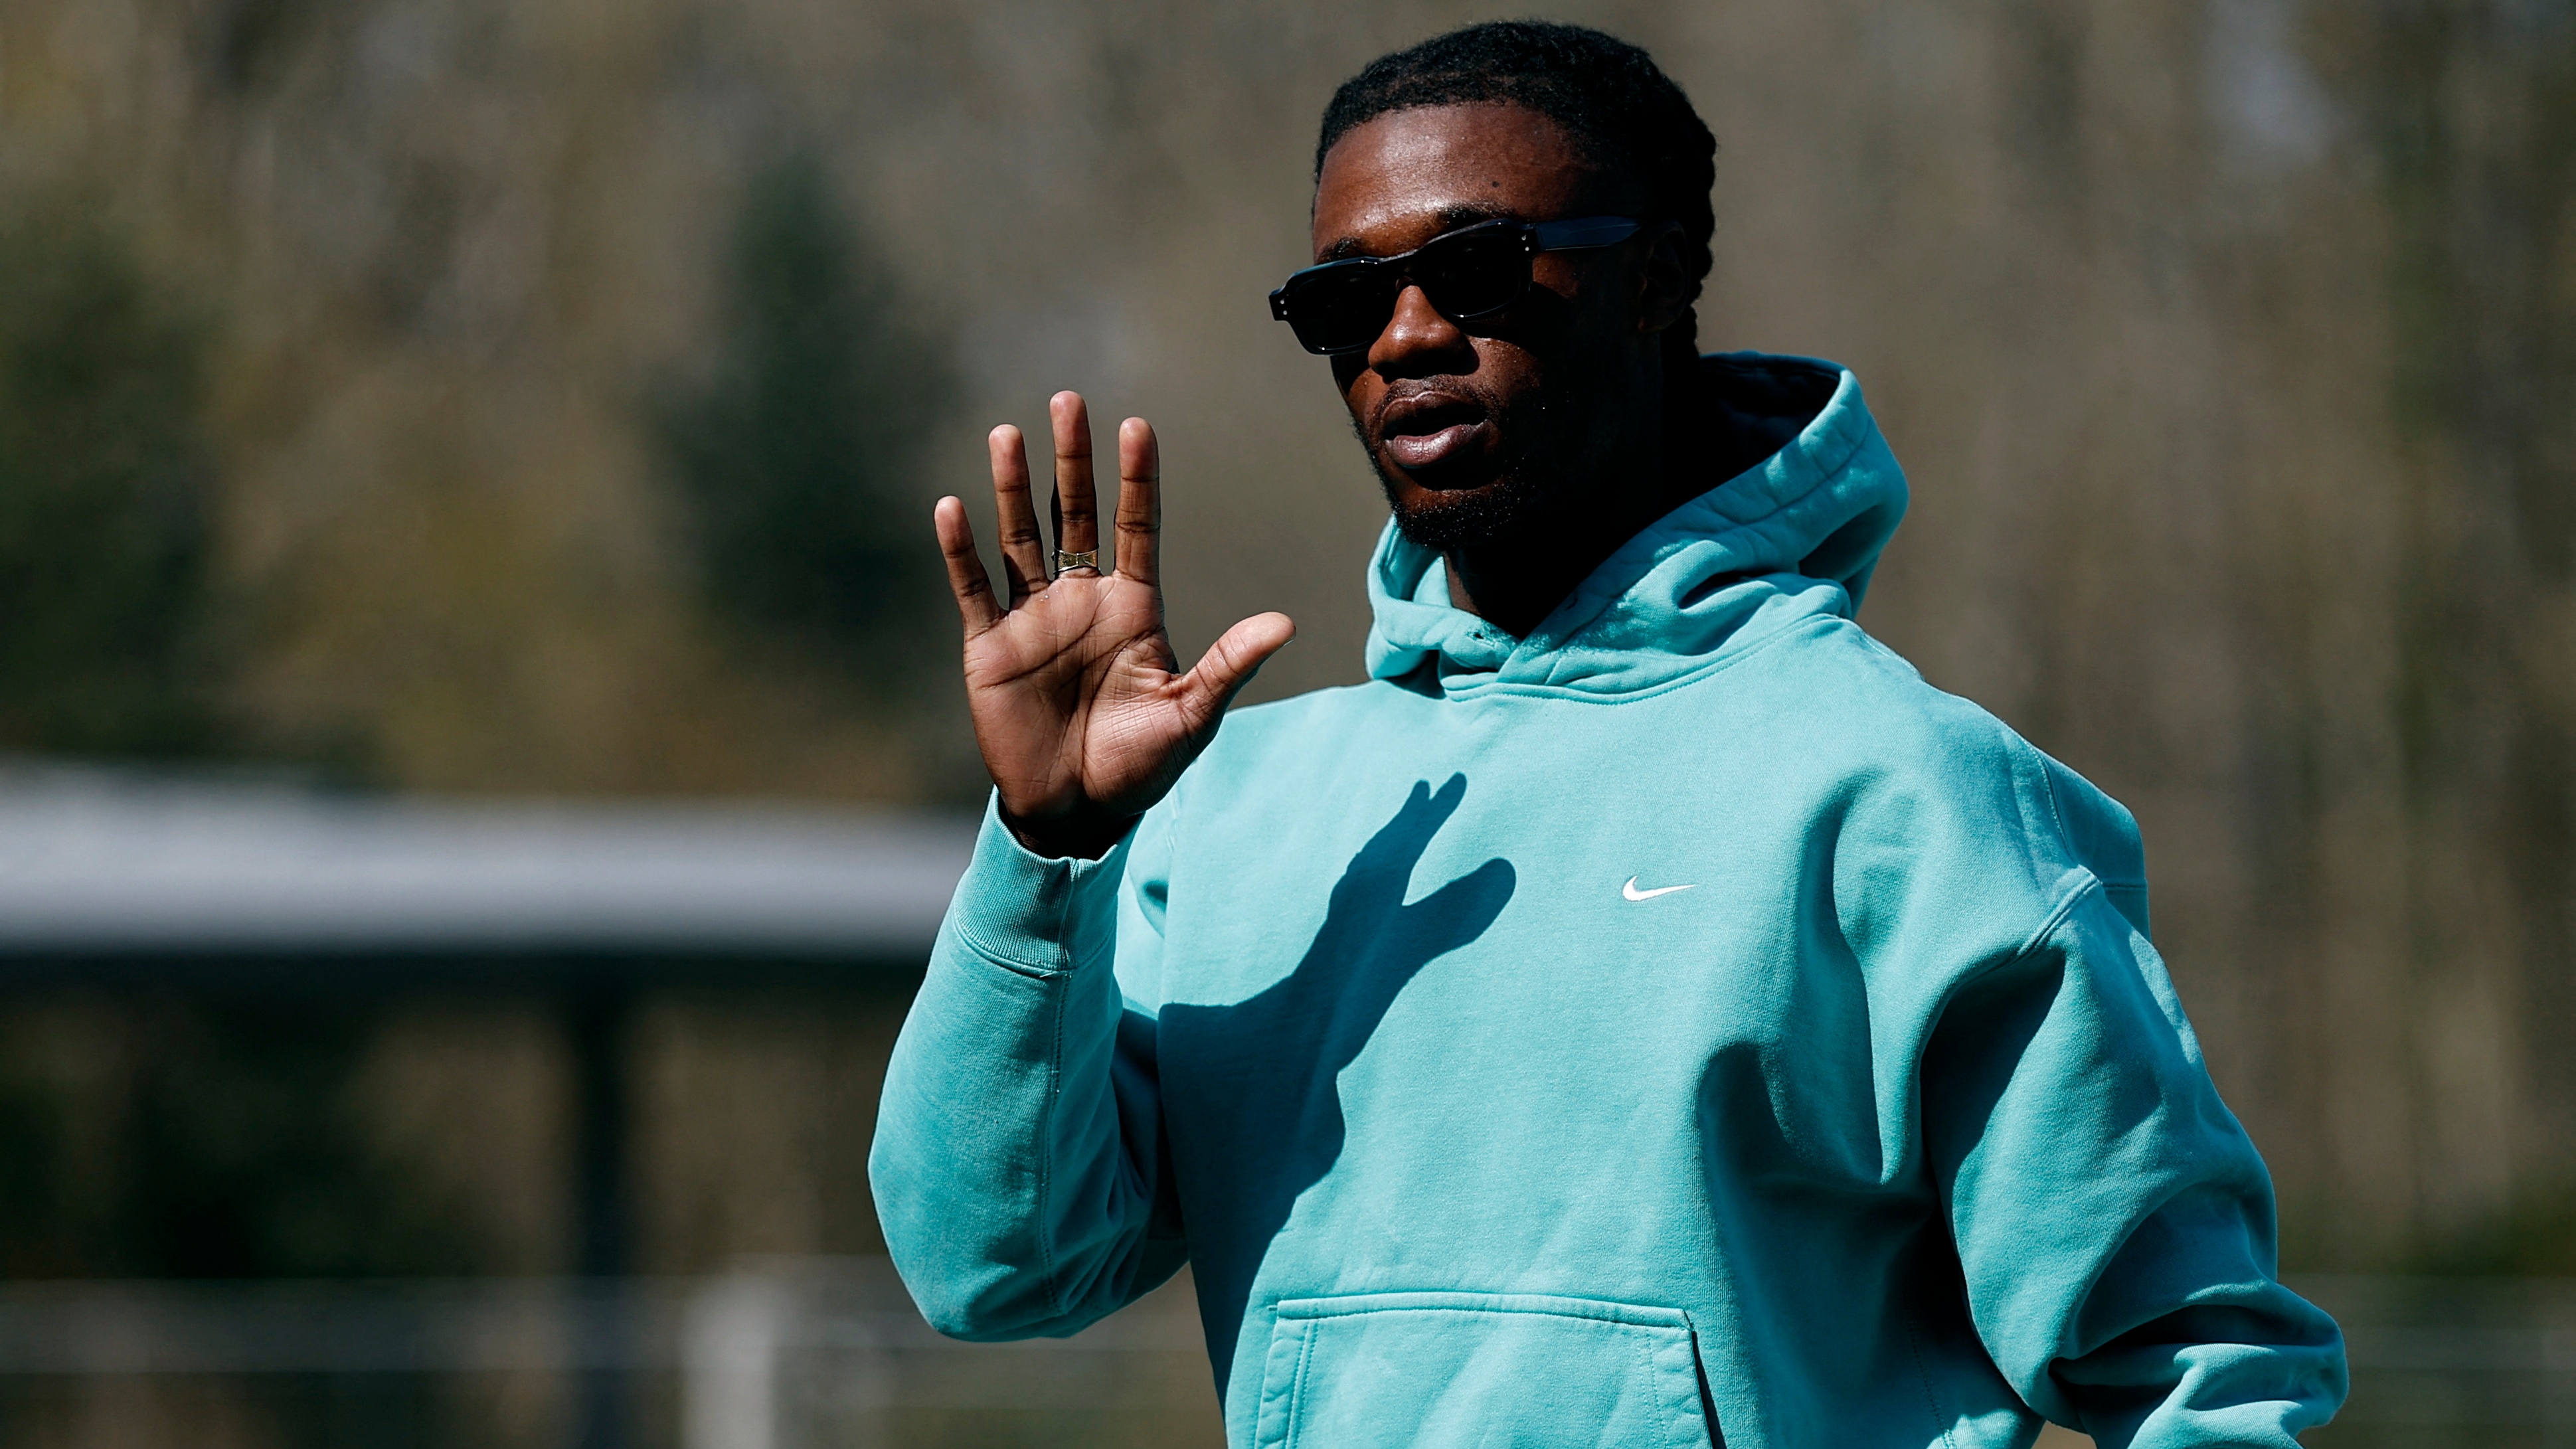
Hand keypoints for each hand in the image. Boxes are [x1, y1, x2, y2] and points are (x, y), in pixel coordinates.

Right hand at [936, 393, 1294, 857]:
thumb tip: (1285, 623)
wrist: (1077, 814)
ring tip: (1008, 434)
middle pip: (1076, 515)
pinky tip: (953, 507)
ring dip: (1014, 488)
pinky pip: (974, 589)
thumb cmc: (1140, 767)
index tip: (1137, 427)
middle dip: (1073, 461)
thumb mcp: (1191, 714)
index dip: (1137, 479)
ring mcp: (1033, 619)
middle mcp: (1082, 600)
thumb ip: (1228, 664)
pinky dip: (961, 550)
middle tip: (1069, 401)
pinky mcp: (990, 647)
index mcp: (1133, 608)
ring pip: (1021, 538)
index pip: (1137, 527)